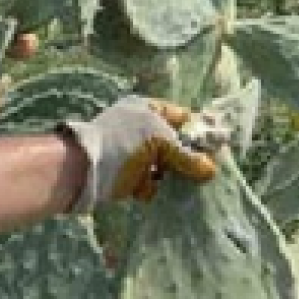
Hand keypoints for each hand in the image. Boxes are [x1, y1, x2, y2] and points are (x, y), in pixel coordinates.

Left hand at [58, 95, 223, 211]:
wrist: (83, 169)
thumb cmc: (121, 144)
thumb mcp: (159, 142)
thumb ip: (186, 155)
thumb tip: (210, 170)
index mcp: (146, 109)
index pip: (181, 117)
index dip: (197, 132)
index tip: (215, 149)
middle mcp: (140, 128)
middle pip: (174, 144)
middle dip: (185, 159)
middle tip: (201, 172)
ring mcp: (132, 152)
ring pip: (164, 166)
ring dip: (167, 177)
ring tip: (167, 180)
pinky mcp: (126, 175)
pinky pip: (149, 182)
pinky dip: (149, 187)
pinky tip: (144, 190)